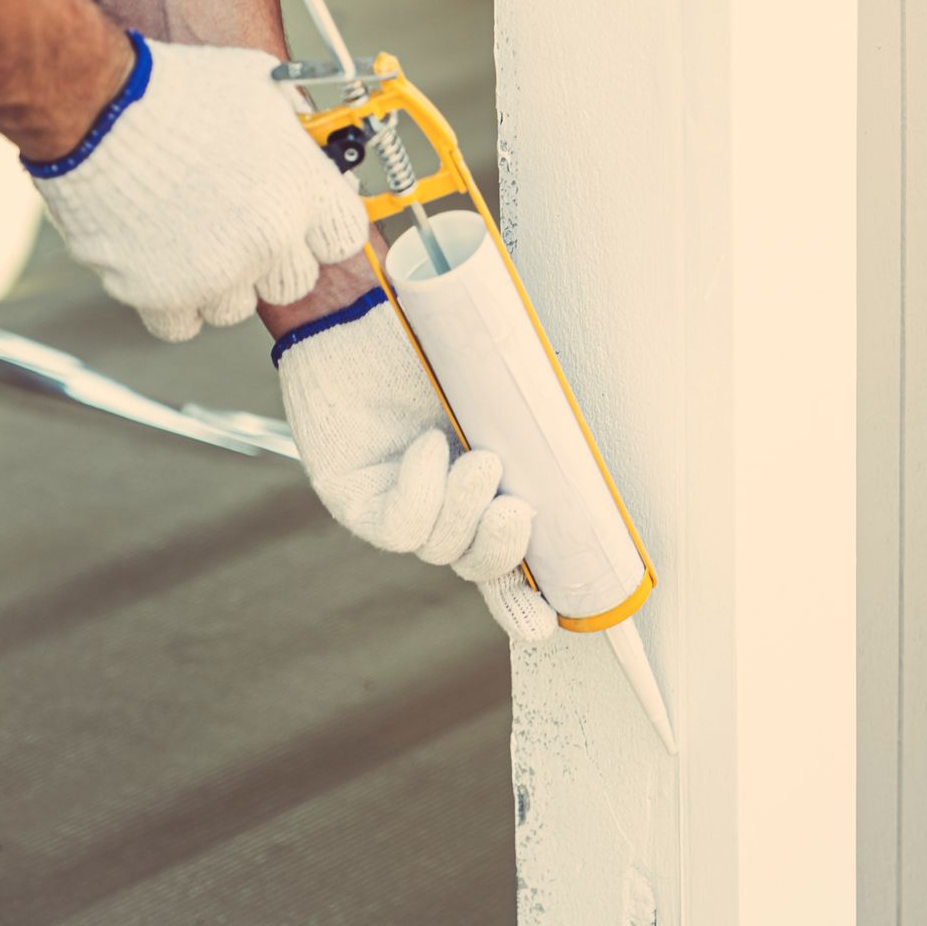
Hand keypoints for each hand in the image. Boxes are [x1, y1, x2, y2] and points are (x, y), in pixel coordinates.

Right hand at [25, 31, 367, 340]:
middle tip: (235, 226)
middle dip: (269, 258)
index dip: (318, 228)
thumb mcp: (257, 85)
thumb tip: (301, 132)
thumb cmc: (176, 91)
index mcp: (302, 193)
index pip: (341, 239)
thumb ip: (291, 124)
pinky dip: (172, 301)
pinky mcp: (162, 295)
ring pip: (236, 307)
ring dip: (219, 282)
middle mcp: (268, 243)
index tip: (298, 219)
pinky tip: (160, 263)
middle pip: (292, 282)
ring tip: (188, 238)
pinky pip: (182, 323)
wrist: (101, 111)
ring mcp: (215, 275)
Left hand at [275, 291, 558, 641]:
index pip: (504, 562)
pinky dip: (423, 492)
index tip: (547, 623)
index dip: (523, 601)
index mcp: (481, 489)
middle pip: (478, 566)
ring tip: (476, 456)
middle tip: (516, 507)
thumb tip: (572, 460)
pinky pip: (397, 527)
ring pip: (441, 549)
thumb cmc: (431, 335)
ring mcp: (397, 505)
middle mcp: (440, 505)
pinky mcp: (354, 498)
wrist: (358, 302)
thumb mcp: (494, 386)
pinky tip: (429, 449)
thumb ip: (529, 425)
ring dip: (465, 510)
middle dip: (503, 547)